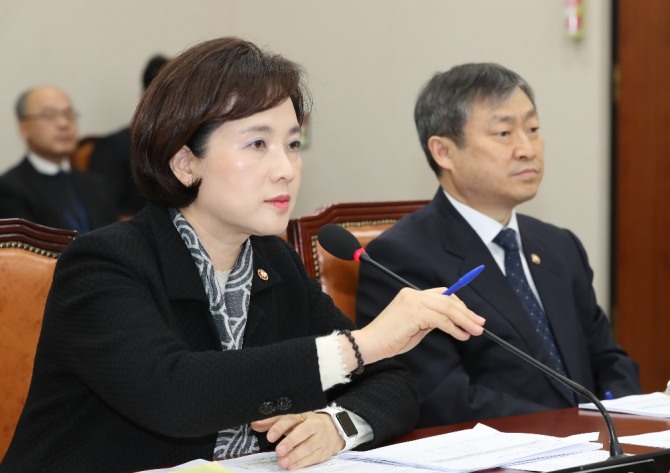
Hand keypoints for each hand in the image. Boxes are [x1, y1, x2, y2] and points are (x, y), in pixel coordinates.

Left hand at [251, 412, 343, 469]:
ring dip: (295, 456)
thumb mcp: (293, 420)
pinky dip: (302, 463)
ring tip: (283, 462)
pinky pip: (313, 458)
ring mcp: (321, 439)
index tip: (270, 436)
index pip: (291, 419)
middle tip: (279, 451)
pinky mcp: (324, 452)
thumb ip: (274, 423)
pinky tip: (293, 466)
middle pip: (302, 433)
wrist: (334, 430)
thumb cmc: (308, 425)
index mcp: (304, 416)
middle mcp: (314, 426)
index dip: (280, 427)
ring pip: (308, 447)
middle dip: (290, 442)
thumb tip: (255, 424)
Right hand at [354, 287, 485, 364]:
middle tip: (480, 324)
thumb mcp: (415, 326)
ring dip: (465, 320)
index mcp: (412, 294)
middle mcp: (413, 294)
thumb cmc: (391, 338)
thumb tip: (450, 322)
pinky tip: (462, 336)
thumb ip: (430, 320)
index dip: (459, 304)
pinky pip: (441, 320)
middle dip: (467, 312)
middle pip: (448, 300)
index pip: (442, 294)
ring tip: (476, 330)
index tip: (471, 316)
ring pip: (448, 308)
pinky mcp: (415, 313)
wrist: (371, 343)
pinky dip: (454, 328)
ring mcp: (414, 302)